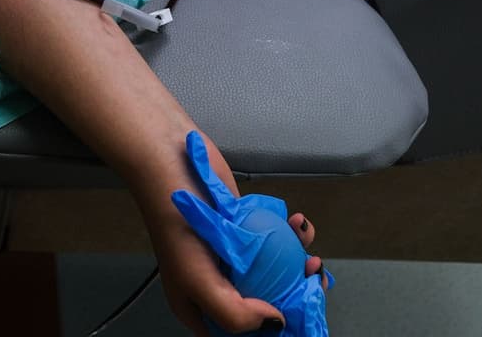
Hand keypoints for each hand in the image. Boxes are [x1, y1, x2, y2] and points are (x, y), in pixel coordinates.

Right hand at [139, 133, 325, 335]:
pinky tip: (296, 224)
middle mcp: (219, 284)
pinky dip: (293, 234)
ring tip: (309, 256)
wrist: (170, 162)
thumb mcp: (198, 280)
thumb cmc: (175, 221)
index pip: (240, 334)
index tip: (298, 316)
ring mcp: (234, 257)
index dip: (271, 331)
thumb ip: (234, 314)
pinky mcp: (246, 230)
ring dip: (300, 265)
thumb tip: (275, 323)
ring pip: (277, 273)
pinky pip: (277, 240)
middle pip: (264, 306)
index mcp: (201, 307)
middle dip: (296, 298)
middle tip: (311, 283)